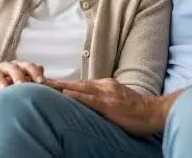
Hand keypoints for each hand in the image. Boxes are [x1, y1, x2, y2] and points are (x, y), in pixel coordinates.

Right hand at [0, 61, 45, 94]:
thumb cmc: (10, 85)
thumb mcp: (24, 82)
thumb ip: (36, 80)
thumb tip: (53, 78)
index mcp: (20, 67)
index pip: (29, 66)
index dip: (35, 72)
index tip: (41, 82)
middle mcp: (8, 67)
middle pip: (14, 68)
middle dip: (19, 76)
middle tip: (22, 85)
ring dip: (2, 81)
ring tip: (4, 90)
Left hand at [44, 78, 165, 135]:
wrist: (155, 112)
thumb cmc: (137, 110)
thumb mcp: (117, 101)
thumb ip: (101, 100)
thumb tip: (85, 104)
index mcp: (105, 85)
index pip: (78, 83)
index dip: (61, 83)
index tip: (45, 83)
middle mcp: (104, 86)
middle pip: (75, 83)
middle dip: (55, 82)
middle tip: (36, 80)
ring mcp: (107, 94)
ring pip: (79, 88)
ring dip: (60, 86)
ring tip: (43, 85)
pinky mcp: (110, 105)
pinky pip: (91, 99)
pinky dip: (77, 95)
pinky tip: (65, 94)